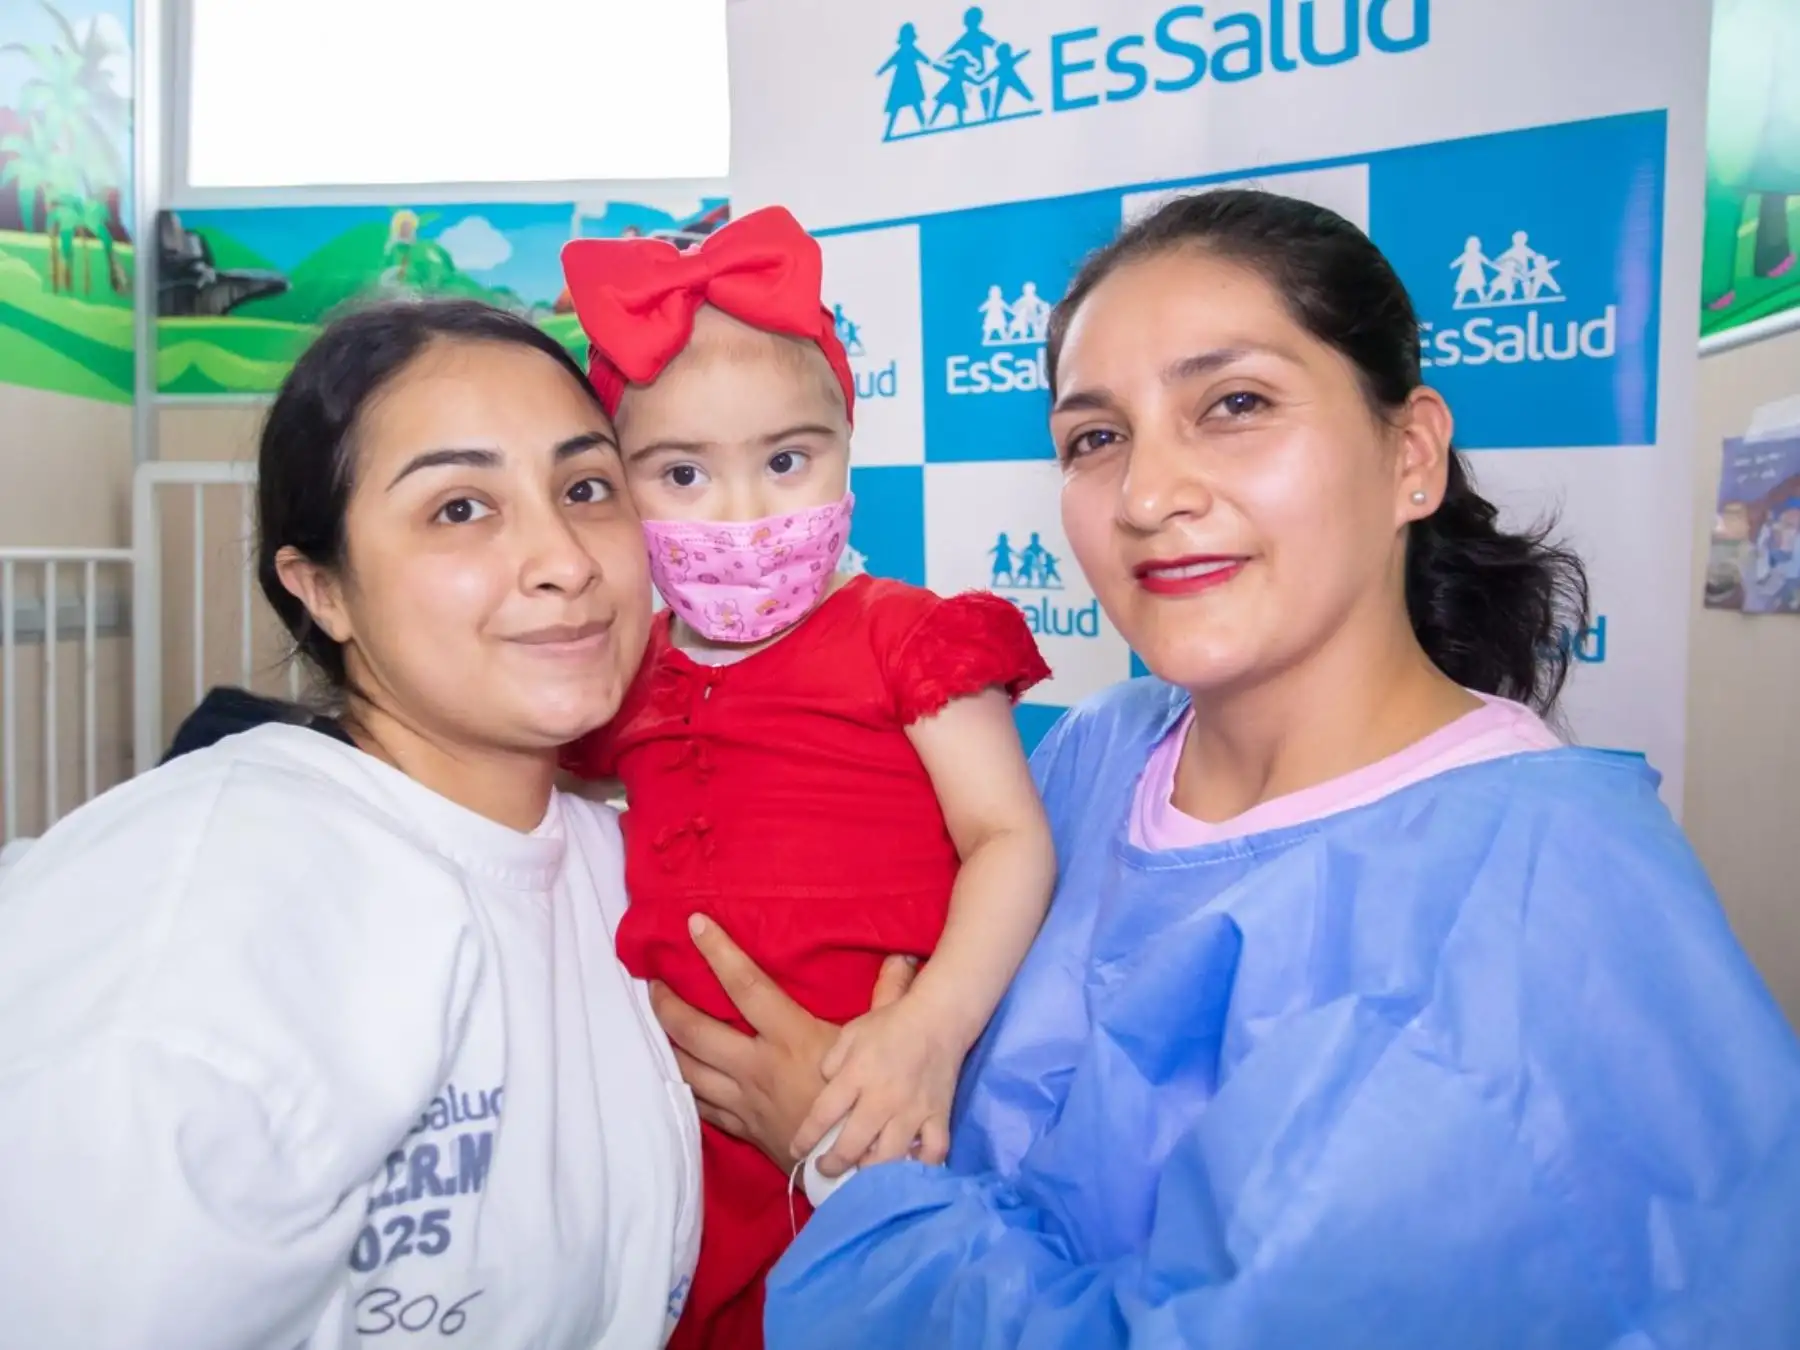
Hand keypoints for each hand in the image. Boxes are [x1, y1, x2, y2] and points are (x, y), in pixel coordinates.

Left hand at [650, 915, 918, 1168]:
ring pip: (689, 1072)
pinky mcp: (745, 1128)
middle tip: (652, 985)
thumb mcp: (879, 1044)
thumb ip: (888, 996)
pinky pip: (702, 1107)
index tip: (694, 925)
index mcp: (790, 1038)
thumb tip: (902, 958)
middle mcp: (758, 1067)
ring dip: (667, 1047)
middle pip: (696, 1032)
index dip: (718, 952)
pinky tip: (674, 1077)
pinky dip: (684, 1088)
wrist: (861, 1172)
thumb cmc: (870, 1102)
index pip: (745, 986)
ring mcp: (746, 1101)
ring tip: (654, 1028)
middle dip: (667, 1006)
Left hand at [791, 999, 960, 1177]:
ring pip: (889, 1158)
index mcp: (856, 1075)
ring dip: (870, 1172)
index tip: (797, 1152)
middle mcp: (882, 1099)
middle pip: (852, 1145)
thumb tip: (825, 1090)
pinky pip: (932, 1153)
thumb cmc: (890, 1025)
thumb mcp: (850, 1034)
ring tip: (860, 1173)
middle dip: (833, 1164)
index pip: (823, 1115)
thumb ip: (831, 1064)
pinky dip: (920, 1166)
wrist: (939, 1017)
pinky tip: (907, 1169)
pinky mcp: (939, 1117)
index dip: (805, 1139)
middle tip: (825, 1168)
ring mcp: (912, 1111)